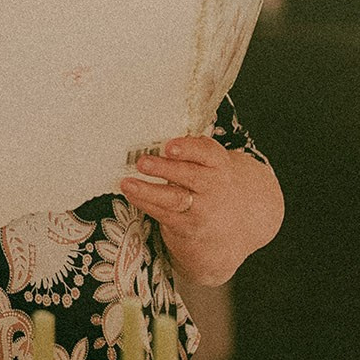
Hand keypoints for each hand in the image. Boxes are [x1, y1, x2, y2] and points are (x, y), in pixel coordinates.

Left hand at [118, 134, 282, 287]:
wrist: (230, 220)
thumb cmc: (210, 180)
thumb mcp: (211, 162)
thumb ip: (191, 149)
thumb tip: (159, 135)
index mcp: (218, 164)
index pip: (207, 153)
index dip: (188, 149)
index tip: (169, 146)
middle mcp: (212, 186)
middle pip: (190, 176)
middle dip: (165, 169)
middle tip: (142, 162)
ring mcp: (201, 207)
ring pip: (174, 199)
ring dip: (149, 191)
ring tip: (129, 183)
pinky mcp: (187, 225)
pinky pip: (164, 214)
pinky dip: (145, 203)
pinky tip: (131, 194)